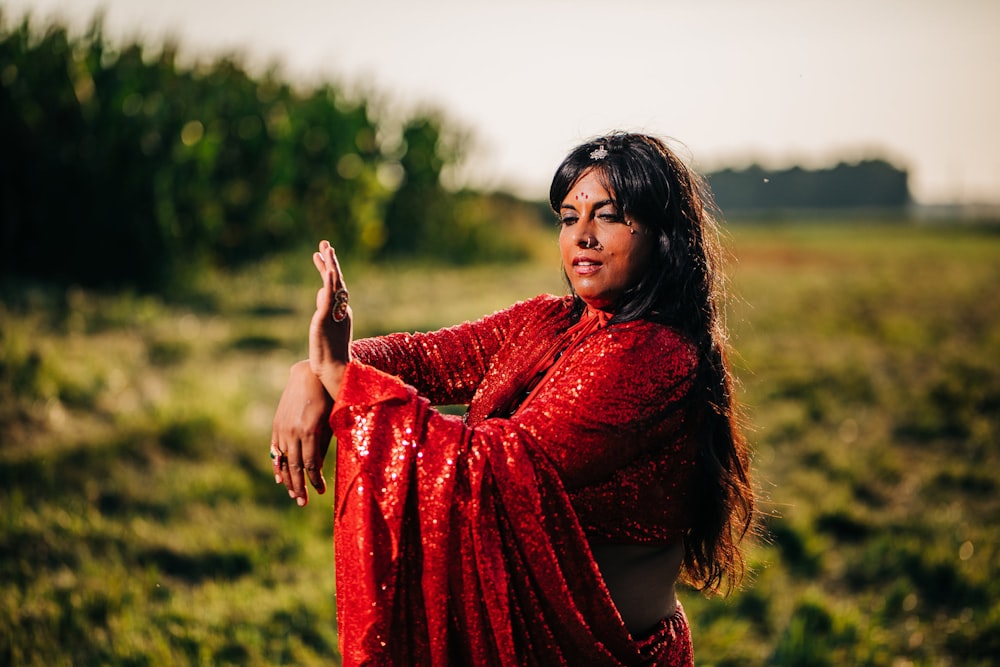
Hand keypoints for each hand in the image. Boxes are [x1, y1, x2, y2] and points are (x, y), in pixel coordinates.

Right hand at [271, 360, 333, 505]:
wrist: (310, 373)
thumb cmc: (329, 396)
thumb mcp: (331, 420)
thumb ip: (325, 443)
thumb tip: (319, 467)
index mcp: (309, 431)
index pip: (311, 464)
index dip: (315, 481)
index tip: (321, 492)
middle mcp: (293, 432)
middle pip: (295, 467)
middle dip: (300, 487)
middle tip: (303, 503)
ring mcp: (282, 428)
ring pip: (283, 460)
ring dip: (288, 479)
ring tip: (294, 494)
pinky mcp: (277, 424)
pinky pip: (275, 449)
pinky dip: (277, 464)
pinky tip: (280, 477)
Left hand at [309, 240, 352, 395]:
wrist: (334, 369)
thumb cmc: (330, 352)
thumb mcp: (325, 325)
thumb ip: (324, 308)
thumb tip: (320, 292)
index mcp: (341, 311)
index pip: (336, 285)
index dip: (329, 269)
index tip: (322, 253)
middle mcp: (341, 309)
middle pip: (337, 280)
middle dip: (330, 261)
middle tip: (325, 243)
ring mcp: (334, 313)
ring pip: (334, 285)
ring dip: (330, 265)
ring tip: (325, 248)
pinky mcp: (325, 319)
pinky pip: (328, 298)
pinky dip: (329, 283)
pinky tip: (327, 270)